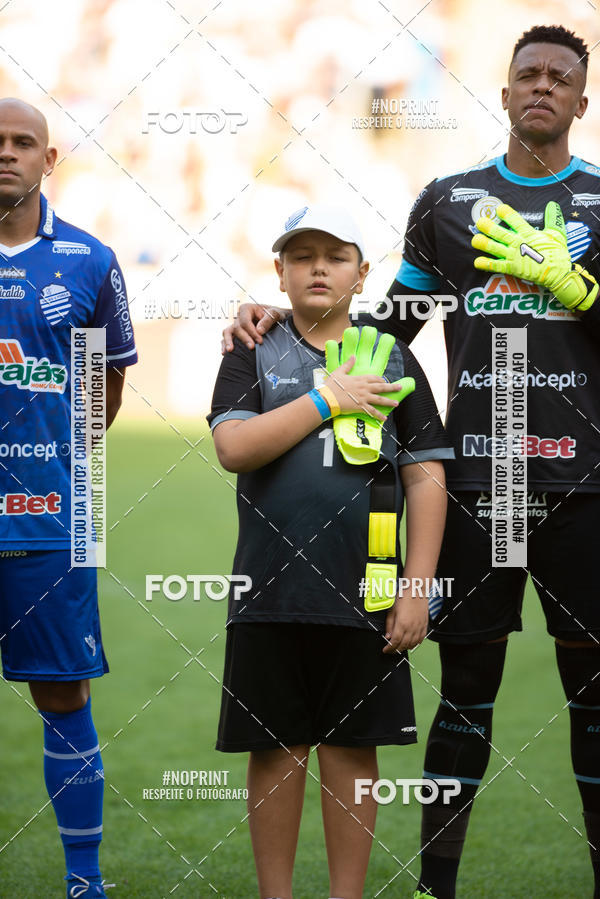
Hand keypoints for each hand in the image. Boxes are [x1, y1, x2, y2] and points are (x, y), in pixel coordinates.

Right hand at [221, 303, 288, 352]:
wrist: (277, 320)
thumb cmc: (275, 315)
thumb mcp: (276, 314)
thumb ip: (268, 320)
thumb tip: (259, 331)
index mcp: (247, 309)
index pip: (245, 321)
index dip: (251, 331)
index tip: (260, 340)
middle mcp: (240, 317)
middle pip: (237, 327)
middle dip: (244, 338)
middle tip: (252, 347)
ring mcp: (236, 325)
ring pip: (228, 332)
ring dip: (228, 341)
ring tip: (230, 350)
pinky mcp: (236, 334)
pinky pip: (227, 338)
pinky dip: (224, 344)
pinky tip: (225, 353)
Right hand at [324, 356, 406, 421]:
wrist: (327, 398)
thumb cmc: (331, 385)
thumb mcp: (339, 372)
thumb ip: (348, 364)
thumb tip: (353, 356)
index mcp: (360, 379)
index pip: (374, 378)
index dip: (380, 379)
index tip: (384, 380)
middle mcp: (364, 388)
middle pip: (381, 387)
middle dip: (392, 387)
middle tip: (400, 387)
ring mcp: (363, 398)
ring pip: (380, 399)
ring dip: (389, 401)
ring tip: (396, 403)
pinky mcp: (360, 407)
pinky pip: (372, 411)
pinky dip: (379, 415)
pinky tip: (384, 418)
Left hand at [383, 593, 427, 652]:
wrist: (417, 590)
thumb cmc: (403, 597)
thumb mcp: (392, 610)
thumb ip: (389, 625)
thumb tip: (388, 637)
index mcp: (402, 624)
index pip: (395, 642)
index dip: (389, 648)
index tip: (385, 650)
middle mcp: (412, 628)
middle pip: (403, 645)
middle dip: (395, 650)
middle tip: (390, 650)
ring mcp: (419, 627)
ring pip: (412, 644)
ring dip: (405, 648)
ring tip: (399, 647)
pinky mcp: (425, 625)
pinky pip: (421, 640)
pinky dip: (415, 644)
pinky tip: (410, 643)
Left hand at [472, 201, 597, 310]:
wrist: (557, 273)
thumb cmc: (558, 254)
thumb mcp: (557, 234)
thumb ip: (553, 219)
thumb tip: (552, 204)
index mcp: (529, 234)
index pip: (516, 220)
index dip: (507, 214)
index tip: (499, 208)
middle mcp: (519, 243)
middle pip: (500, 233)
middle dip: (489, 227)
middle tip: (480, 222)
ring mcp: (514, 256)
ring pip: (495, 248)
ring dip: (484, 244)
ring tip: (475, 240)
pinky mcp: (512, 268)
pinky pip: (496, 266)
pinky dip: (486, 264)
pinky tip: (477, 262)